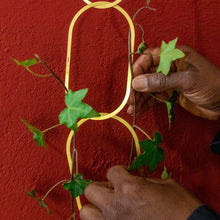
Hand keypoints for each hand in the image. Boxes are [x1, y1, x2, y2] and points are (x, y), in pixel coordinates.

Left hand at [80, 166, 201, 219]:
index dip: (119, 171)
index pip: (112, 171)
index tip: (124, 174)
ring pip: (86, 212)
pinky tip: (113, 218)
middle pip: (91, 189)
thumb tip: (136, 179)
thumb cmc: (183, 210)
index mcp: (130, 188)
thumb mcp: (166, 185)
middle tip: (112, 189)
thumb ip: (145, 180)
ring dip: (95, 206)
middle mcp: (117, 206)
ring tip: (107, 206)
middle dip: (101, 187)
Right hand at [127, 46, 219, 119]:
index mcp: (174, 56)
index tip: (132, 82)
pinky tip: (138, 110)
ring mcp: (168, 81)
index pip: (149, 57)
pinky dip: (146, 104)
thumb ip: (161, 81)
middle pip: (146, 74)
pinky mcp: (169, 94)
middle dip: (137, 87)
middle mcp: (169, 67)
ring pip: (148, 88)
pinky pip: (154, 97)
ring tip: (132, 109)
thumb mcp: (186, 80)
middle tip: (130, 100)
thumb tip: (136, 83)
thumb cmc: (210, 85)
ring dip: (139, 98)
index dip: (138, 68)